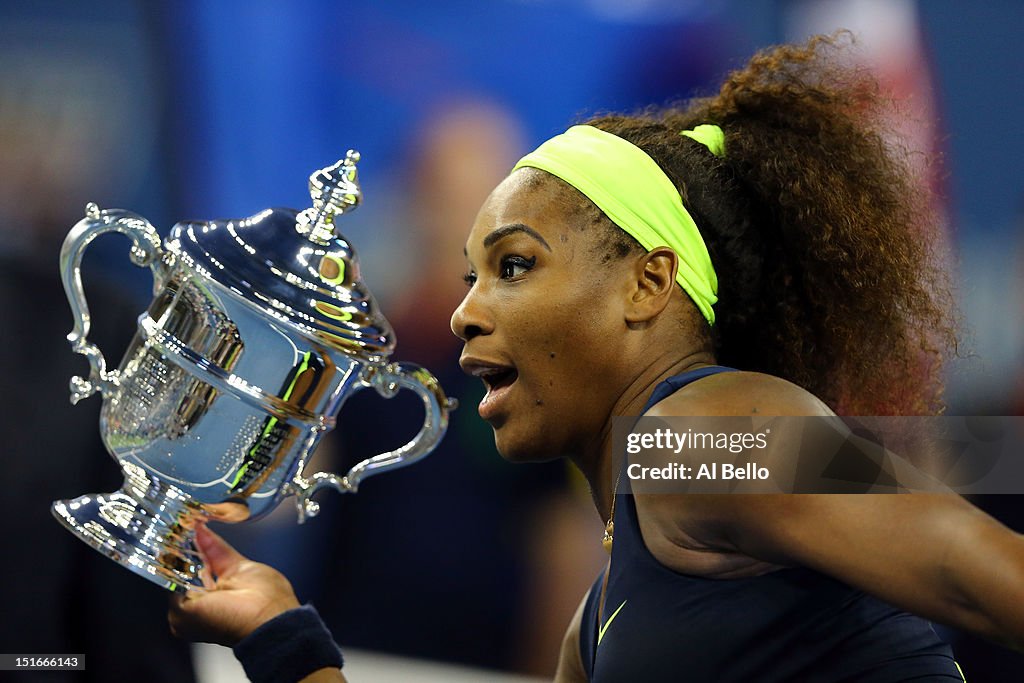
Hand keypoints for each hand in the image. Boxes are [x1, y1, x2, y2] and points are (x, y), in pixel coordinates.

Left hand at [168, 524, 300, 645]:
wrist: (266, 615)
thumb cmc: (227, 622)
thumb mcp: (184, 614)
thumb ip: (173, 587)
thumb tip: (169, 566)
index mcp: (192, 616)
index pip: (174, 587)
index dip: (168, 570)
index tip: (160, 554)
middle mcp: (208, 599)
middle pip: (189, 571)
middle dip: (180, 556)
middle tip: (168, 538)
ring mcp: (223, 582)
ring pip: (204, 558)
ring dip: (193, 544)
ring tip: (181, 528)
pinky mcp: (237, 568)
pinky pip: (218, 550)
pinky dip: (207, 538)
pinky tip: (197, 527)